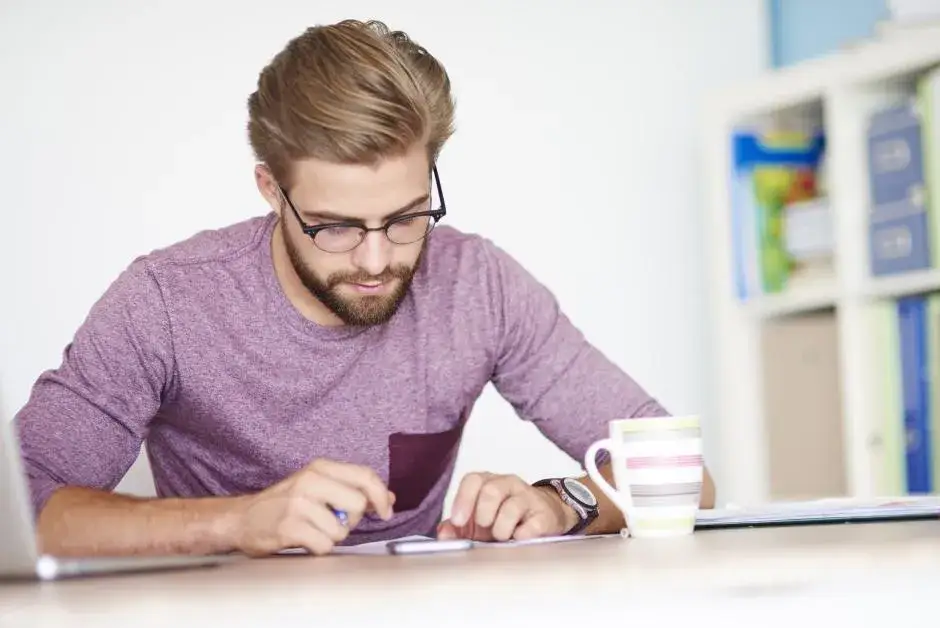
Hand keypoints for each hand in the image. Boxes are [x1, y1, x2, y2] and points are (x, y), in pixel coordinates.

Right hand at [229, 458, 394, 555]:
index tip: (385, 511)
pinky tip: (304, 540)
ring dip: (332, 536)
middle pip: (358, 504)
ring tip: (313, 530)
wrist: (242, 518)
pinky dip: (319, 548)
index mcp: (320, 467)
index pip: (365, 475)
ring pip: (342, 529)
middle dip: (352, 520)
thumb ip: (352, 489)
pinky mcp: (290, 526)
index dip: (381, 495)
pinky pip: (324, 545)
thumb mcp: (318, 487)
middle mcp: (310, 480)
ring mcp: (299, 503)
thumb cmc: (285, 503)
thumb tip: (389, 498)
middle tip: (334, 521)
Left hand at [437, 472, 576, 541]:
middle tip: (484, 527)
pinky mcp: (544, 515)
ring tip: (502, 537)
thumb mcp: (477, 523)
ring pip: (513, 506)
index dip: (463, 499)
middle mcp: (508, 485)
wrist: (542, 518)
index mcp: (488, 483)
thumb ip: (456, 528)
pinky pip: (533, 524)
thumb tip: (444, 534)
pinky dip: (522, 536)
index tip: (458, 521)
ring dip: (502, 527)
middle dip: (484, 512)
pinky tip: (519, 540)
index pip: (473, 480)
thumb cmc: (504, 519)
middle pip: (492, 489)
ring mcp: (528, 498)